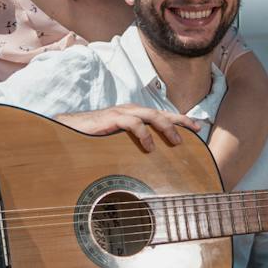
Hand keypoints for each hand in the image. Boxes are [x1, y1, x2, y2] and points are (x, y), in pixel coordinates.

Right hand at [56, 105, 201, 151]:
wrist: (70, 128)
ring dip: (167, 127)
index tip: (197, 128)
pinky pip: (133, 123)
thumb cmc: (94, 136)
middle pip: (162, 112)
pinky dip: (144, 134)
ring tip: (177, 142)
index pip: (162, 114)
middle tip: (194, 132)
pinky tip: (150, 146)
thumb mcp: (119, 141)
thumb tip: (152, 157)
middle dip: (180, 122)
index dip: (181, 119)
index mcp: (134, 115)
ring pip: (151, 115)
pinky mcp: (112, 119)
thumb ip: (133, 143)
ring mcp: (122, 113)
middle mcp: (131, 111)